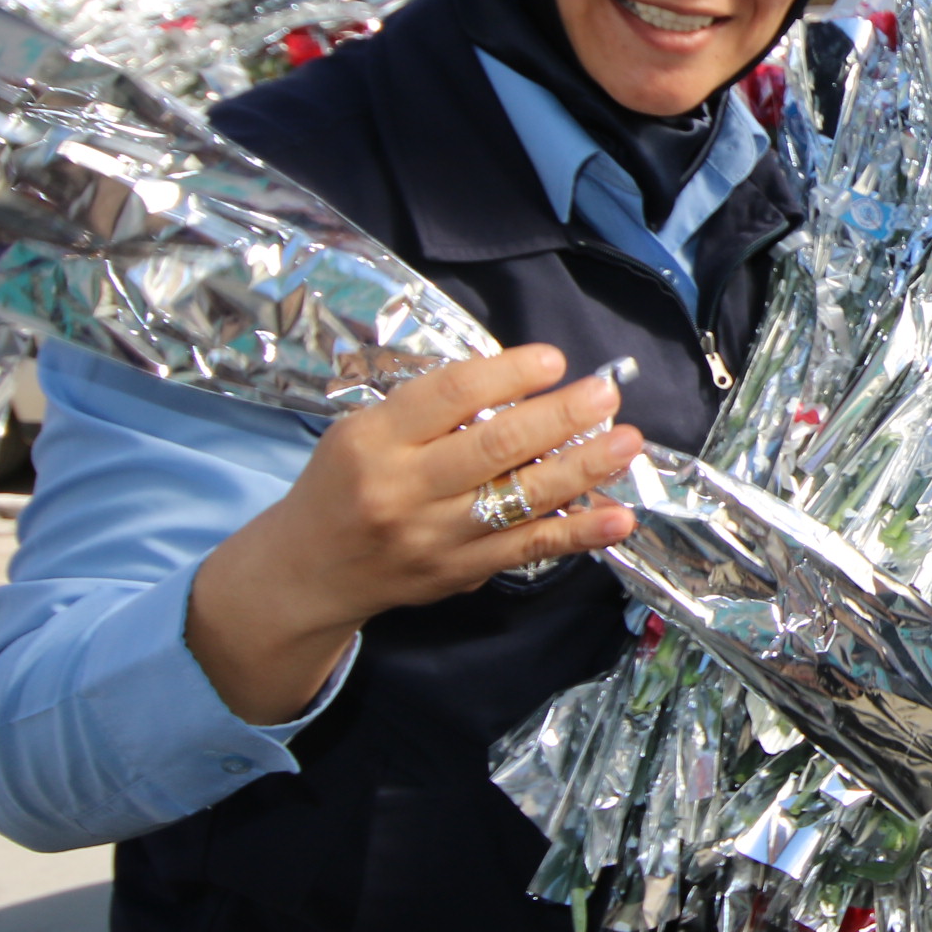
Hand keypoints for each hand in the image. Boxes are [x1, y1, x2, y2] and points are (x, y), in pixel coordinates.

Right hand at [185, 347, 642, 725]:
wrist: (306, 572)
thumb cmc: (341, 486)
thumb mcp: (362, 432)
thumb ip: (428, 412)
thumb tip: (518, 387)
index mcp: (374, 440)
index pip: (450, 396)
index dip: (509, 373)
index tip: (554, 360)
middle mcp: (405, 488)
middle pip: (496, 445)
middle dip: (560, 416)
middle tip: (606, 393)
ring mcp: (436, 536)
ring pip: (521, 497)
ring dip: (583, 468)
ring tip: (626, 441)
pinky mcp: (461, 572)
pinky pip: (529, 548)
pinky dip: (579, 533)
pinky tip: (619, 517)